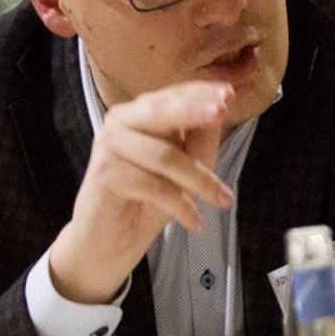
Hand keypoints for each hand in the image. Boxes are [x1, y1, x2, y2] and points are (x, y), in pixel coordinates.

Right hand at [49, 81, 235, 303]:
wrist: (109, 241)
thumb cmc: (149, 201)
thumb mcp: (186, 168)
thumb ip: (200, 138)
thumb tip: (221, 107)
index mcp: (140, 114)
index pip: (173, 96)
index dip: (201, 94)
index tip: (229, 93)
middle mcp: (120, 123)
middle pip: (162, 112)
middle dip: (195, 111)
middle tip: (223, 111)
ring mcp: (109, 146)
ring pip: (165, 155)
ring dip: (201, 181)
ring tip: (223, 201)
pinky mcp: (105, 174)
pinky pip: (154, 186)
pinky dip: (180, 206)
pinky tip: (194, 222)